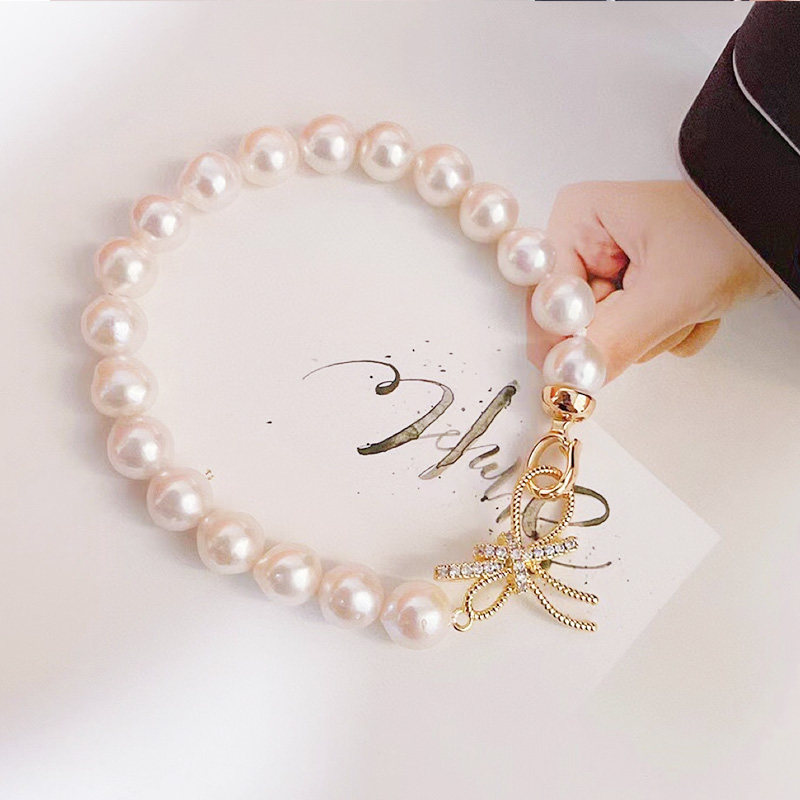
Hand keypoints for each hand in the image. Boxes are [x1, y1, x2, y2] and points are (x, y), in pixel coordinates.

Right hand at [527, 180, 775, 381]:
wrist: (782, 231)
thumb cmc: (734, 231)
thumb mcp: (670, 290)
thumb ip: (614, 339)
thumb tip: (568, 377)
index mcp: (576, 220)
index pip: (544, 300)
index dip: (570, 334)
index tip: (587, 360)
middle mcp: (586, 242)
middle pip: (575, 324)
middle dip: (630, 327)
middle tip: (665, 305)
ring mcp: (609, 270)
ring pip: (606, 338)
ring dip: (655, 331)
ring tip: (686, 298)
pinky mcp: (631, 292)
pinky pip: (631, 340)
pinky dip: (667, 332)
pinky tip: (691, 304)